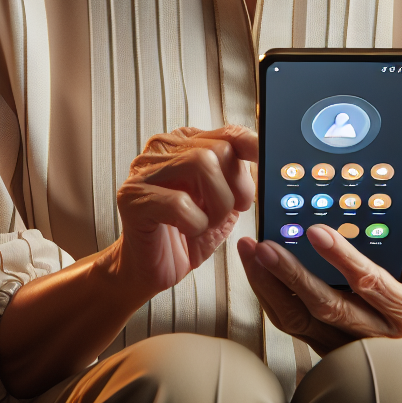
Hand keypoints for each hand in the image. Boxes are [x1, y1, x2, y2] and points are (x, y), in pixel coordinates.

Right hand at [99, 125, 256, 307]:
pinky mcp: (132, 198)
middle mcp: (163, 148)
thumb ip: (238, 179)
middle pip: (218, 148)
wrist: (146, 269)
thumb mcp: (221, 203)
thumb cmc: (183, 236)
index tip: (269, 165)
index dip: (253, 149)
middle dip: (235, 186)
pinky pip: (178, 201)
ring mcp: (144, 170)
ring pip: (201, 163)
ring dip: (217, 203)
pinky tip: (189, 231)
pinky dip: (195, 222)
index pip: (228, 133)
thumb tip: (267, 164)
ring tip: (209, 222)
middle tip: (234, 210)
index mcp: (185, 143)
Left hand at [238, 216, 401, 354]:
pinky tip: (256, 269)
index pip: (368, 282)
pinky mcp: (322, 344)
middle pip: (326, 307)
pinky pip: (290, 323)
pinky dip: (269, 295)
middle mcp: (371, 333)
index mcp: (401, 311)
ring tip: (250, 251)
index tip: (315, 231)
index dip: (341, 257)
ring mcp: (343, 342)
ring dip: (270, 284)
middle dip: (292, 274)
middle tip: (266, 245)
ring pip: (300, 319)